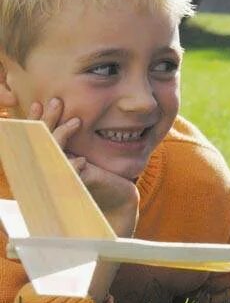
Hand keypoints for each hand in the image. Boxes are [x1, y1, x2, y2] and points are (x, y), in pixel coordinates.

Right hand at [28, 99, 138, 236]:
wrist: (120, 201)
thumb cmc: (106, 177)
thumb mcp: (91, 154)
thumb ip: (77, 140)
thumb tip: (72, 114)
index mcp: (55, 161)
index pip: (41, 138)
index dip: (37, 121)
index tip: (40, 102)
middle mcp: (53, 170)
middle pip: (41, 143)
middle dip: (46, 121)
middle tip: (55, 101)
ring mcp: (61, 181)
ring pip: (51, 155)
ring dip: (61, 136)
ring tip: (76, 121)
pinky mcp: (75, 191)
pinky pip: (67, 177)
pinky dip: (73, 167)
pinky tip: (81, 161)